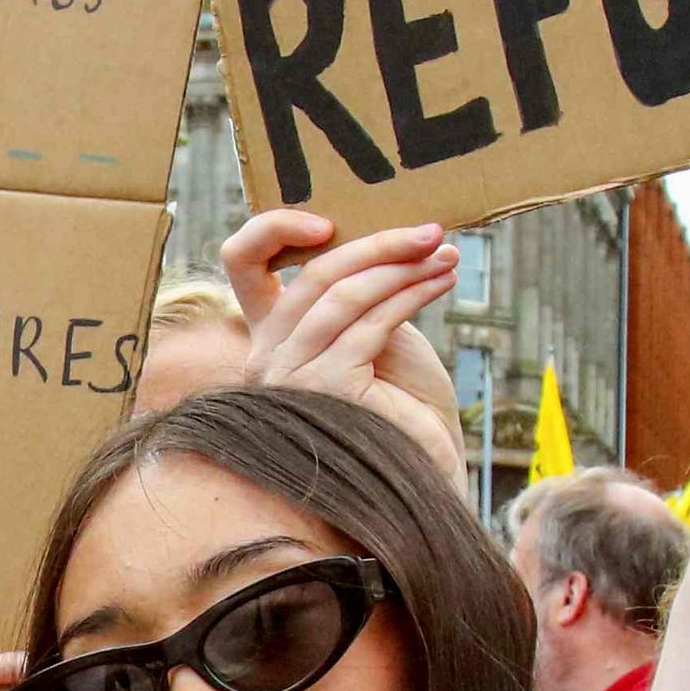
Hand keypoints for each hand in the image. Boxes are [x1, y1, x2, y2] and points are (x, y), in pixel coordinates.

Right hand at [219, 206, 466, 460]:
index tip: (328, 220)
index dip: (274, 227)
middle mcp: (268, 355)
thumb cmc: (406, 403)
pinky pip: (370, 323)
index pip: (242, 262)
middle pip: (313, 274)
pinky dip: (412, 295)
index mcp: (272, 334)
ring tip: (446, 257)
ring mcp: (291, 375)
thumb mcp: (373, 328)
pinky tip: (442, 283)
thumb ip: (358, 289)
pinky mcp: (326, 389)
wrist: (427, 470)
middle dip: (379, 245)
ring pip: (345, 294)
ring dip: (403, 268)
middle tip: (431, 233)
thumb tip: (382, 232)